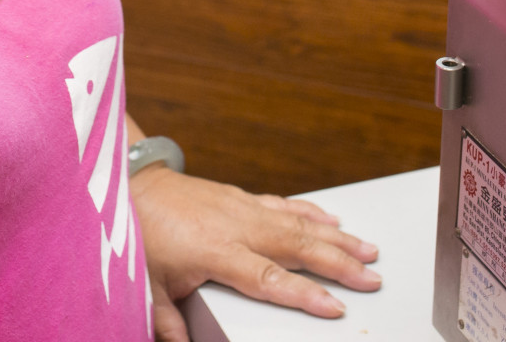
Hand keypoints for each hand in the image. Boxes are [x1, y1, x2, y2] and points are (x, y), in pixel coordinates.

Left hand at [132, 166, 380, 341]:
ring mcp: (242, 207)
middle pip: (297, 247)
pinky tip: (333, 219)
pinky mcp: (242, 197)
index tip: (335, 306)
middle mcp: (236, 226)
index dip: (303, 294)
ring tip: (369, 250)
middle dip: (339, 263)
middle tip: (372, 278)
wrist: (133, 184)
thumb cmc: (140, 232)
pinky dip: (312, 212)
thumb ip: (166, 320)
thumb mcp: (146, 283)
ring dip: (337, 237)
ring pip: (299, 222)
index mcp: (216, 251)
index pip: (268, 278)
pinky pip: (285, 204)